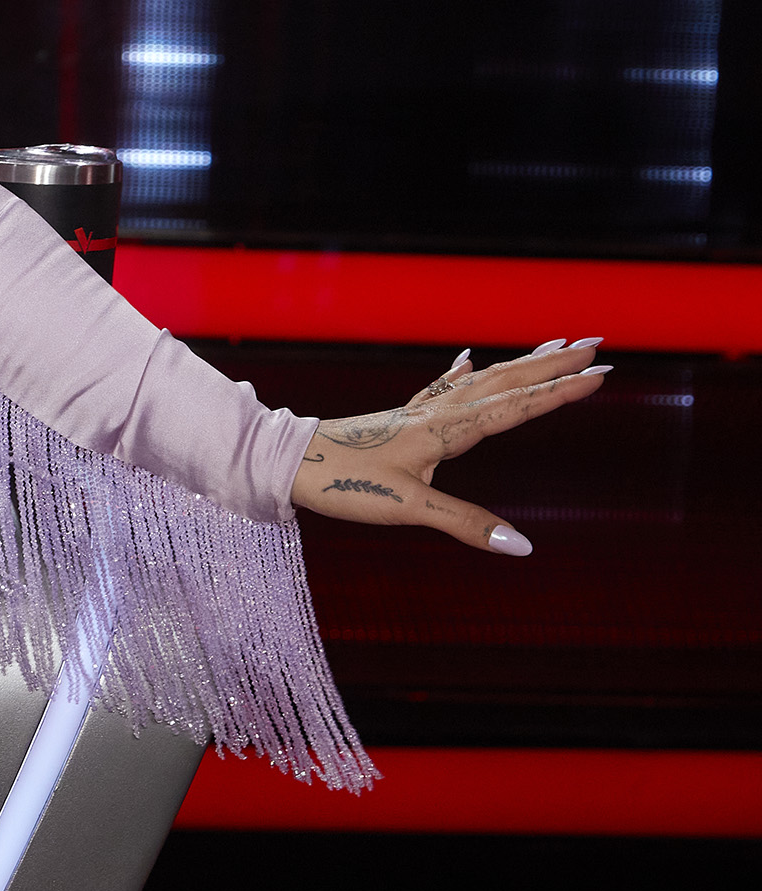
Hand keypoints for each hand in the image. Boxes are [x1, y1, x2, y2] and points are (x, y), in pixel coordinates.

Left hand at [290, 337, 607, 554]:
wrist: (287, 461)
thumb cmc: (343, 483)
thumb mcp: (406, 508)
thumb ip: (465, 524)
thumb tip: (522, 547)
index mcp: (446, 430)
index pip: (515, 406)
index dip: (559, 391)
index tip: (603, 373)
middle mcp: (437, 413)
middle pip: (505, 380)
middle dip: (552, 364)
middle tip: (596, 344)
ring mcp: (418, 412)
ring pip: (481, 379)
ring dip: (520, 363)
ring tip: (554, 347)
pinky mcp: (400, 418)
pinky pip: (444, 387)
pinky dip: (466, 372)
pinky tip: (468, 360)